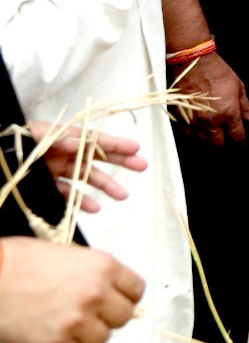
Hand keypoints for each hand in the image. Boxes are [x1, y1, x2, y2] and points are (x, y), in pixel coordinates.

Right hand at [0, 239, 144, 342]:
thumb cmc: (20, 261)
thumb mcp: (69, 254)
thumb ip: (94, 272)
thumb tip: (111, 288)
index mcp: (103, 267)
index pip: (136, 289)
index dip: (126, 296)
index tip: (118, 299)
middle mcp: (94, 294)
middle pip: (124, 317)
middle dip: (110, 316)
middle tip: (94, 313)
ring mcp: (75, 321)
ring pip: (102, 338)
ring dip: (89, 333)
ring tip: (71, 323)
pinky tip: (56, 334)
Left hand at [25, 123, 146, 213]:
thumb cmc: (13, 142)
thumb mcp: (36, 134)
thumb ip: (58, 137)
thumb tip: (79, 142)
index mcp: (63, 137)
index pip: (95, 139)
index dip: (116, 144)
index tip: (135, 148)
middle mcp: (63, 153)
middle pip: (97, 157)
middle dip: (120, 162)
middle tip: (141, 167)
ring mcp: (55, 170)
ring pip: (86, 179)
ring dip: (104, 186)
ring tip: (122, 195)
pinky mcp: (45, 185)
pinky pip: (67, 194)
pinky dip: (81, 201)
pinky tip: (93, 208)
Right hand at [172, 52, 248, 145]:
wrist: (194, 63)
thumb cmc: (218, 72)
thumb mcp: (239, 87)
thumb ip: (245, 106)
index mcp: (229, 113)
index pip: (237, 136)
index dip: (241, 144)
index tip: (243, 146)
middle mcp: (212, 121)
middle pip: (218, 144)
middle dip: (224, 144)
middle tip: (226, 140)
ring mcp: (195, 120)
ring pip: (202, 141)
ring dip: (208, 141)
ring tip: (212, 136)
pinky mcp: (182, 117)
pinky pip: (188, 135)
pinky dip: (194, 136)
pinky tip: (198, 131)